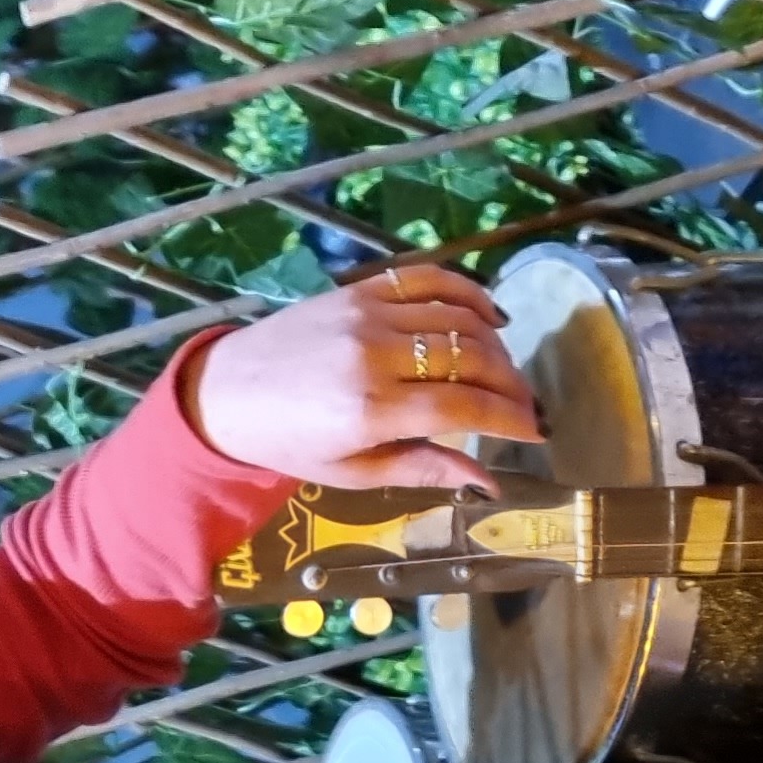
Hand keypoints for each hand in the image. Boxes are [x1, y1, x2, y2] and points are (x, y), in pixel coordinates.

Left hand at [180, 264, 546, 490]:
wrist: (226, 392)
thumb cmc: (289, 443)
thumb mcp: (354, 472)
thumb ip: (425, 469)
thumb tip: (490, 482)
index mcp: (371, 409)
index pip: (465, 406)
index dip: (510, 417)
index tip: (536, 431)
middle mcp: (374, 354)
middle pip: (470, 358)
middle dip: (511, 384)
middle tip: (527, 406)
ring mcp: (367, 313)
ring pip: (457, 318)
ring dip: (495, 344)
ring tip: (507, 372)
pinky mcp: (359, 290)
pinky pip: (428, 279)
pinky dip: (467, 292)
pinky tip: (490, 315)